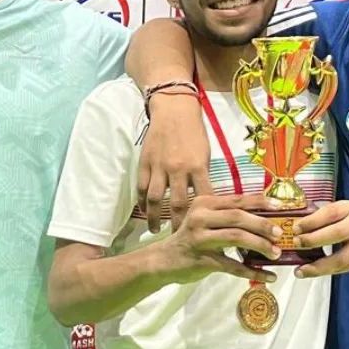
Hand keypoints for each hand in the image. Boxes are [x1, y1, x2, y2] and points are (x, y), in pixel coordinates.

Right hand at [138, 94, 212, 232]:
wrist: (173, 110)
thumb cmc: (194, 131)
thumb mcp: (206, 152)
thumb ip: (202, 175)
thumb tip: (205, 198)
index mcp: (198, 166)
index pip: (203, 198)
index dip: (205, 217)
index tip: (206, 231)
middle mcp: (178, 169)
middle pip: (178, 204)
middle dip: (179, 225)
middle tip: (179, 239)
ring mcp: (159, 167)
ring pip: (156, 200)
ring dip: (155, 218)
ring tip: (156, 231)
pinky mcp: (145, 164)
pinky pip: (142, 188)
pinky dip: (143, 202)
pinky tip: (145, 211)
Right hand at [160, 194, 282, 283]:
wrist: (163, 260)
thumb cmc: (190, 238)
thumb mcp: (205, 220)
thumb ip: (227, 216)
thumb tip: (265, 219)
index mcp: (204, 204)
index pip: (237, 200)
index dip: (261, 202)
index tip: (281, 206)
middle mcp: (200, 218)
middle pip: (238, 217)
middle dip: (263, 225)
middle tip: (280, 234)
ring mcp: (200, 239)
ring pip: (236, 237)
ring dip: (260, 245)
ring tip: (275, 254)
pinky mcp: (202, 260)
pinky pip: (232, 266)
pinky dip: (253, 272)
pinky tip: (268, 276)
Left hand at [294, 201, 348, 277]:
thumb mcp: (347, 209)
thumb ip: (327, 215)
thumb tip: (301, 226)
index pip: (331, 213)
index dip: (311, 221)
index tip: (296, 228)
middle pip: (336, 234)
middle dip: (312, 240)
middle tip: (296, 244)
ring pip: (340, 259)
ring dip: (317, 267)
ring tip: (300, 271)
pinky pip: (344, 268)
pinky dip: (327, 271)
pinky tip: (313, 273)